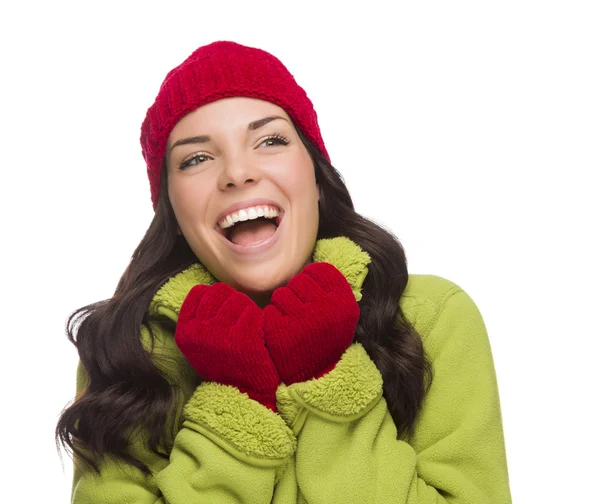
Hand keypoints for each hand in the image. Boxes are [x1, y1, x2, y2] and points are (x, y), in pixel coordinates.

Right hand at [174, 282, 279, 410]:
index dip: (213, 296)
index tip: (221, 310)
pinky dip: (257, 319)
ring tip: (246, 327)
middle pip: (218, 292)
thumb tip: (207, 290)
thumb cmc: (225, 364)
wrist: (245, 393)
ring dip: (245, 309)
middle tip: (237, 319)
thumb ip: (199, 319)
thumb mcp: (200, 344)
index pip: (198, 293)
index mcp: (185, 332)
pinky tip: (256, 333)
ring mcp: (220, 334)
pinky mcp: (243, 337)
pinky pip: (252, 311)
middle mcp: (198, 332)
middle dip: (231, 301)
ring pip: (237, 299)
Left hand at [263, 262, 359, 384]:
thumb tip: (314, 257)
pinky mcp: (282, 331)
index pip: (320, 270)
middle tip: (300, 312)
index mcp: (344, 302)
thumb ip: (331, 288)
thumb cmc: (324, 337)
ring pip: (282, 293)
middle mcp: (327, 310)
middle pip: (299, 281)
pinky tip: (282, 332)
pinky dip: (272, 318)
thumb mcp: (339, 312)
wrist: (313, 376)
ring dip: (282, 306)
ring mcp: (304, 320)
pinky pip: (270, 310)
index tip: (311, 296)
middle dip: (295, 294)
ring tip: (292, 322)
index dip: (311, 280)